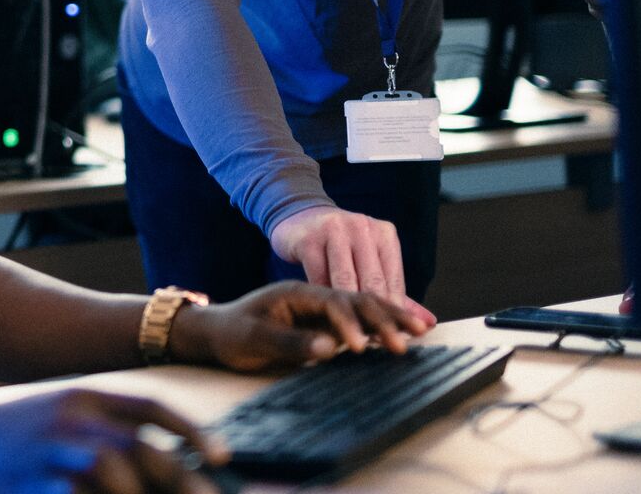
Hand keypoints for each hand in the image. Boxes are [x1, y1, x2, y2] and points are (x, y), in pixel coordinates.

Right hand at [0, 388, 227, 493]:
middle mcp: (73, 419)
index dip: (192, 431)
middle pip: (143, 450)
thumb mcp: (62, 415)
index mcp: (85, 395)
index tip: (223, 457)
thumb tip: (165, 460)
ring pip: (116, 474)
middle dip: (184, 481)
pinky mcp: (35, 481)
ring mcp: (52, 452)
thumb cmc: (14, 434)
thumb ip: (107, 429)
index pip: (151, 407)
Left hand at [170, 281, 430, 372]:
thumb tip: (330, 348)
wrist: (217, 329)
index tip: (362, 347)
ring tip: (422, 329)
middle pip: (357, 296)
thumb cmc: (232, 333)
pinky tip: (406, 328)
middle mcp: (314, 292)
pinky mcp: (327, 315)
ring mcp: (322, 301)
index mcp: (295, 291)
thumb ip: (291, 343)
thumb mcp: (253, 340)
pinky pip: (362, 313)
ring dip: (393, 315)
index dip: (349, 323)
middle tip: (408, 340)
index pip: (332, 300)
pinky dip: (385, 320)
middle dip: (385, 317)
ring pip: (365, 302)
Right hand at [269, 205, 436, 326]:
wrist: (299, 215)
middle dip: (377, 318)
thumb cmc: (339, 245)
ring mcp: (333, 230)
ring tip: (353, 340)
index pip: (393, 281)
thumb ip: (394, 291)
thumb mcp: (368, 261)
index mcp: (384, 234)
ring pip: (345, 281)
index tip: (396, 341)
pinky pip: (318, 277)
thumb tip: (428, 323)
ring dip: (349, 313)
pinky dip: (322, 301)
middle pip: (372, 282)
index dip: (396, 314)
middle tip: (379, 345)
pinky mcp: (308, 239)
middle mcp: (362, 228)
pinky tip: (323, 320)